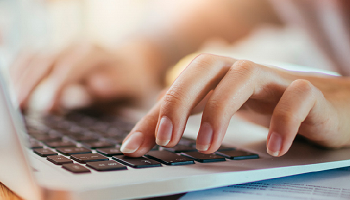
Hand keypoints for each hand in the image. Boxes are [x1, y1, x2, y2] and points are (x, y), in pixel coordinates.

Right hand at [10, 41, 162, 111]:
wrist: (134, 64)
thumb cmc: (133, 81)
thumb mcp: (133, 86)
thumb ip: (116, 85)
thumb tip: (95, 86)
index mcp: (97, 54)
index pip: (71, 66)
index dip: (57, 87)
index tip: (48, 109)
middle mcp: (77, 48)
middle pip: (45, 59)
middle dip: (30, 83)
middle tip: (18, 108)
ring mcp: (64, 49)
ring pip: (33, 57)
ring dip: (19, 79)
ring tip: (12, 105)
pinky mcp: (55, 56)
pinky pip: (30, 58)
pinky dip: (18, 72)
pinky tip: (13, 91)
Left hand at [120, 54, 349, 156]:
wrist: (327, 104)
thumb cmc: (267, 105)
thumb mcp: (219, 112)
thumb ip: (181, 122)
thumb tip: (138, 139)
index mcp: (219, 76)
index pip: (179, 86)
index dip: (154, 113)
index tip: (135, 146)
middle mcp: (242, 71)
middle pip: (206, 67)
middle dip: (181, 100)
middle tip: (166, 138)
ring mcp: (275, 79)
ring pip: (245, 75)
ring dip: (221, 109)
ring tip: (207, 146)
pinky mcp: (309, 92)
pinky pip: (297, 96)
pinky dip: (284, 120)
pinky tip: (273, 147)